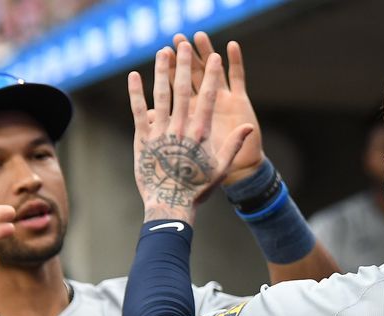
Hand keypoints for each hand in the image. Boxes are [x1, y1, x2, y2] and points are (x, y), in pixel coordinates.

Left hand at [128, 42, 254, 223]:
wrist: (170, 202)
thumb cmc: (196, 188)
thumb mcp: (220, 167)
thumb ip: (233, 144)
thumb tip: (248, 126)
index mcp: (201, 133)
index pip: (208, 98)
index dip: (211, 76)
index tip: (214, 58)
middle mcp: (181, 128)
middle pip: (183, 89)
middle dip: (184, 65)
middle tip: (184, 44)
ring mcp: (161, 131)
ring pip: (161, 95)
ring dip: (161, 71)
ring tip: (162, 52)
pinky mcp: (143, 137)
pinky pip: (139, 110)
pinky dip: (136, 92)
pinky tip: (134, 76)